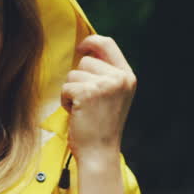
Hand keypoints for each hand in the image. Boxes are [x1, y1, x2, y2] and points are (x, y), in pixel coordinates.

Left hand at [61, 35, 135, 164]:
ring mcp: (104, 85)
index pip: (108, 43)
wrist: (99, 152)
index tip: (80, 48)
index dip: (91, 41)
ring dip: (71, 92)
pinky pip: (66, 87)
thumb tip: (85, 51)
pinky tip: (77, 114)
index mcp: (127, 76)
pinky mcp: (87, 93)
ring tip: (83, 109)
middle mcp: (119, 78)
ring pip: (73, 74)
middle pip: (86, 60)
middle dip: (79, 78)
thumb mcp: (113, 95)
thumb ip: (105, 74)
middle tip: (88, 102)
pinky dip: (65, 100)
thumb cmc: (101, 126)